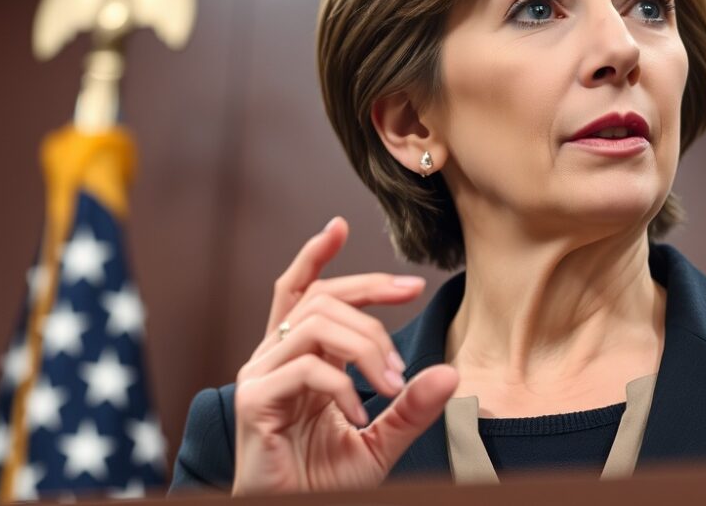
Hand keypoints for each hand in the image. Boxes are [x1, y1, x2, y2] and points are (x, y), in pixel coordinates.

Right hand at [231, 217, 459, 494]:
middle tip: (413, 294)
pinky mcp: (254, 403)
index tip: (340, 225)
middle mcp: (272, 360)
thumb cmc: (323, 483)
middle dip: (370, 289)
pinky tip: (360, 411)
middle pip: (319, 298)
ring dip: (366, 344)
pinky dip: (342, 385)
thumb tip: (450, 372)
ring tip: (391, 382)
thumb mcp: (380, 441)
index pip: (300, 293)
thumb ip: (409, 408)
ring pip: (316, 325)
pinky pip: (306, 370)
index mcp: (296, 360)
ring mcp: (259, 379)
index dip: (316, 255)